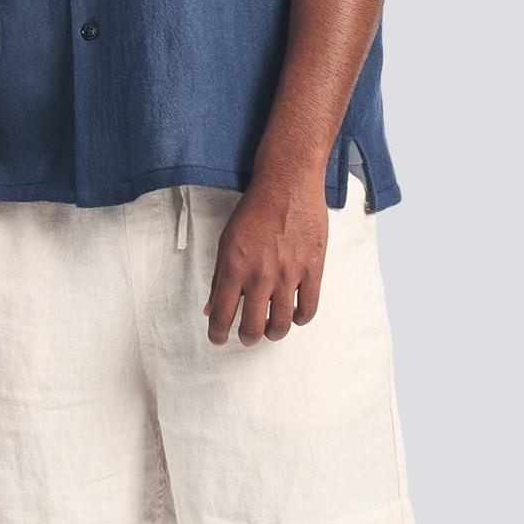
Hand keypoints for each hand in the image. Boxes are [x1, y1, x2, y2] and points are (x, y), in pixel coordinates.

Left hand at [203, 173, 329, 342]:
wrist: (287, 184)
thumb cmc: (255, 209)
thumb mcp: (226, 241)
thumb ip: (218, 277)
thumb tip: (210, 307)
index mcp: (234, 268)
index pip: (221, 314)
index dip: (218, 334)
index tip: (219, 339)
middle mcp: (260, 276)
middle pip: (252, 327)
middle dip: (247, 338)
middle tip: (248, 336)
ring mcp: (288, 274)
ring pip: (281, 324)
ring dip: (273, 333)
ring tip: (271, 330)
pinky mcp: (313, 269)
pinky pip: (308, 308)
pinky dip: (300, 318)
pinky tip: (295, 315)